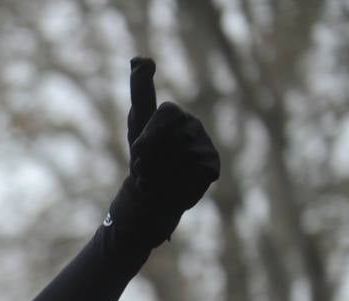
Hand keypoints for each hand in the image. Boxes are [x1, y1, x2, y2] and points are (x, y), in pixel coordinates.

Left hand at [111, 57, 220, 245]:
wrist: (152, 194)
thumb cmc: (142, 157)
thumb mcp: (136, 123)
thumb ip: (140, 91)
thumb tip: (138, 57)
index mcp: (173, 114)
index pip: (166, 113)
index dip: (150, 136)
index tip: (139, 146)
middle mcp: (192, 125)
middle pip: (167, 139)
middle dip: (148, 157)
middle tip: (144, 165)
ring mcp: (204, 145)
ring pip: (178, 159)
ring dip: (158, 173)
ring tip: (157, 175)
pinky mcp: (212, 167)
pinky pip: (193, 173)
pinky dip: (177, 183)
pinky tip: (174, 183)